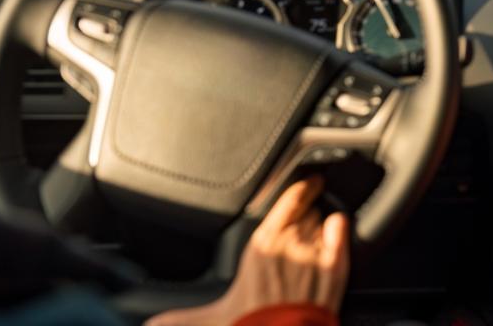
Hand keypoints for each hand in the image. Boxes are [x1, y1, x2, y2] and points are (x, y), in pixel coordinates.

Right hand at [147, 176, 349, 325]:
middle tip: (301, 228)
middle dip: (306, 217)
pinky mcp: (336, 269)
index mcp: (262, 246)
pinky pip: (342, 233)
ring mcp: (316, 254)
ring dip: (320, 226)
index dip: (301, 188)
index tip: (308, 182)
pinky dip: (340, 228)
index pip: (288, 200)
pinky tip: (338, 228)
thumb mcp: (206, 319)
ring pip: (324, 220)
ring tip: (316, 236)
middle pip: (307, 212)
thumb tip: (151, 325)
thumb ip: (178, 317)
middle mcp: (291, 243)